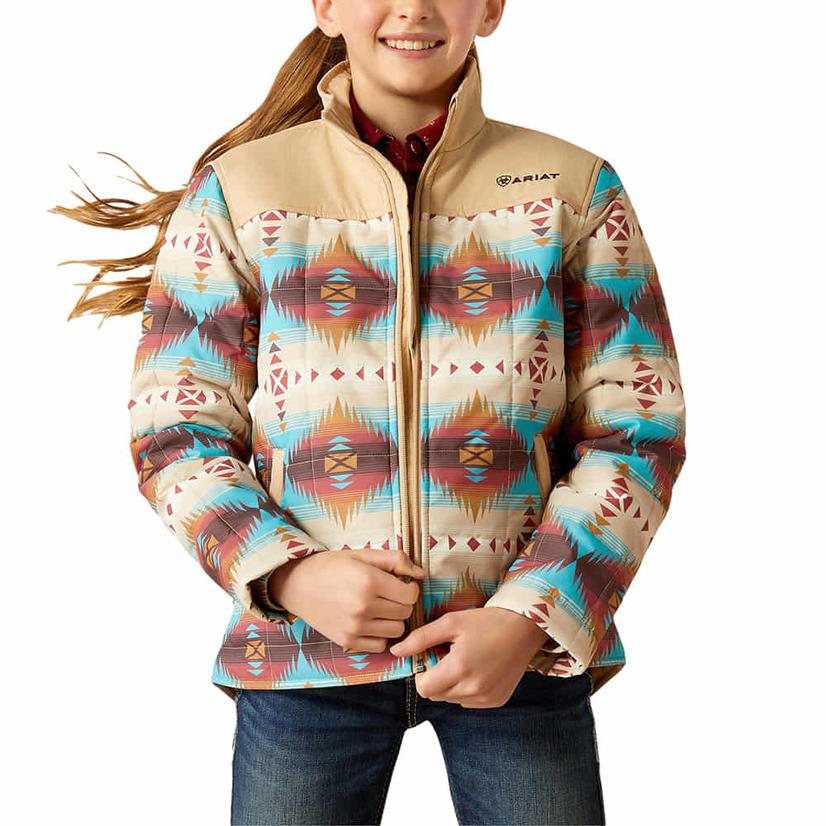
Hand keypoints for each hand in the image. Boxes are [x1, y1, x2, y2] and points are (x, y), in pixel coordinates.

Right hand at [267, 549, 424, 652]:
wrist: (296, 584)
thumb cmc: (331, 566)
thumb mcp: (363, 554)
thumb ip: (395, 560)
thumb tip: (421, 574)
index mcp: (369, 581)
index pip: (410, 595)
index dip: (410, 588)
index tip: (399, 584)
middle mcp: (363, 607)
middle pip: (405, 613)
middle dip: (402, 602)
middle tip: (388, 594)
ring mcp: (355, 627)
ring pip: (397, 630)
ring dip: (393, 619)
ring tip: (379, 607)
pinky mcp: (347, 641)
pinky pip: (380, 645)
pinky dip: (380, 635)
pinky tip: (370, 621)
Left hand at [388, 607, 551, 707]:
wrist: (525, 627)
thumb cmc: (487, 621)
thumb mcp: (451, 622)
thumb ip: (421, 638)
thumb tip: (396, 651)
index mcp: (459, 669)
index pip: (424, 688)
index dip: (422, 673)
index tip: (432, 656)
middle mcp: (473, 689)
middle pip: (437, 695)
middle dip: (436, 677)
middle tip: (450, 654)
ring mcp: (487, 698)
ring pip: (453, 699)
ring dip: (452, 684)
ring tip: (466, 659)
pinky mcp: (497, 701)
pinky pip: (470, 701)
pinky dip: (468, 689)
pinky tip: (479, 668)